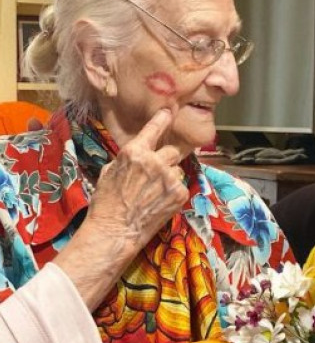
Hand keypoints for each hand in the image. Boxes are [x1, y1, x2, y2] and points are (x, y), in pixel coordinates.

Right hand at [54, 109, 187, 310]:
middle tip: (158, 172)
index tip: (169, 111)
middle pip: (172, 150)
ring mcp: (169, 178)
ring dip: (169, 177)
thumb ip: (128, 159)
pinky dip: (173, 192)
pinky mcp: (180, 193)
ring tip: (154, 193)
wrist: (114, 232)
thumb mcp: (109, 172)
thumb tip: (138, 153)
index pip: (153, 129)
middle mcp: (154, 161)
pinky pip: (181, 186)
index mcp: (134, 152)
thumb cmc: (106, 203)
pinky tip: (160, 202)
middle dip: (167, 158)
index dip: (162, 119)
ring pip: (177, 170)